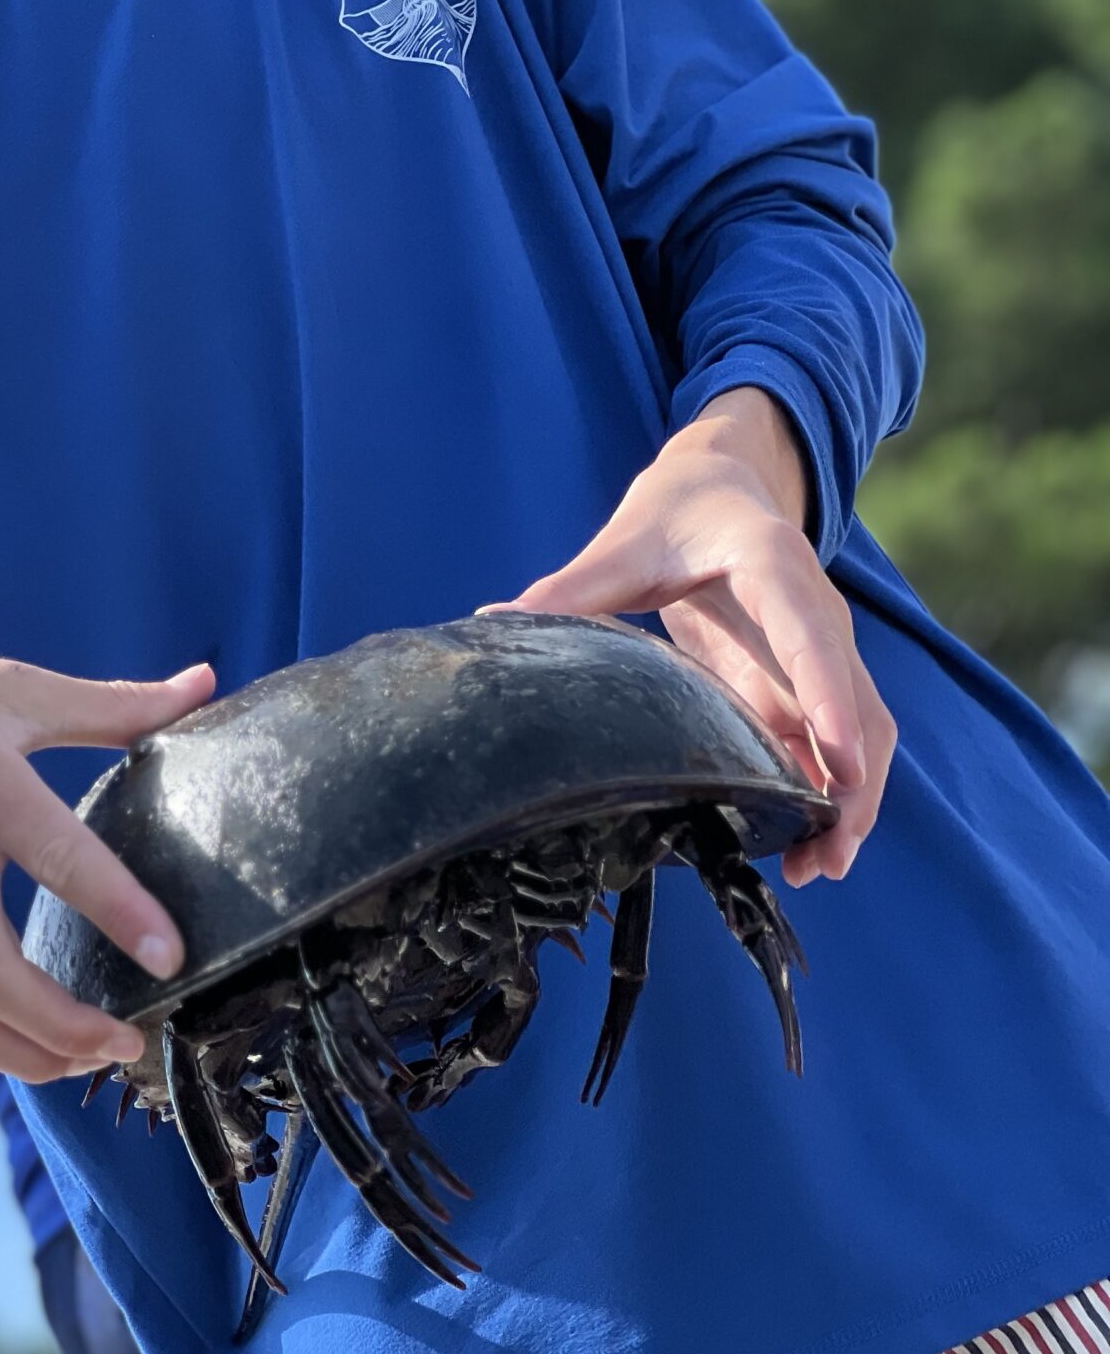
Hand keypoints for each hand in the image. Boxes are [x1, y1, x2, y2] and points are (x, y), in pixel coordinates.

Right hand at [0, 617, 210, 1078]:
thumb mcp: (3, 681)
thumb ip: (110, 703)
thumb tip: (204, 687)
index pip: (53, 854)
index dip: (117, 909)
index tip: (170, 955)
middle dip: (64, 1027)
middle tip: (133, 1039)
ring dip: (27, 1055)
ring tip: (97, 1056)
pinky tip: (46, 1041)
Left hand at [480, 389, 894, 886]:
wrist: (724, 485)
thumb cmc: (678, 509)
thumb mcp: (624, 541)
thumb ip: (570, 587)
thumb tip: (494, 619)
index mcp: (772, 565)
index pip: (810, 635)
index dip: (827, 697)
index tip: (840, 761)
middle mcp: (815, 611)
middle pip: (853, 701)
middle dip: (850, 780)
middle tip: (825, 856)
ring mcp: (819, 649)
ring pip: (859, 729)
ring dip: (849, 798)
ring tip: (817, 868)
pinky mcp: (805, 678)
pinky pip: (832, 739)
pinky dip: (827, 788)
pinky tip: (802, 843)